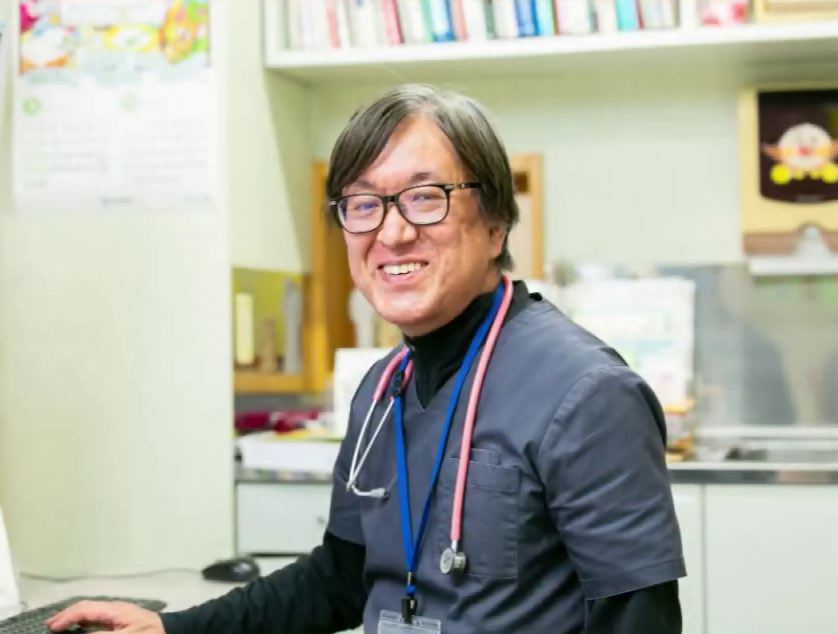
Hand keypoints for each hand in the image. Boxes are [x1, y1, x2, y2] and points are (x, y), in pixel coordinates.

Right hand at [45, 601, 162, 633]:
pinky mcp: (121, 618)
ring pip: (90, 611)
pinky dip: (84, 620)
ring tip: (59, 624)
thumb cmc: (150, 632)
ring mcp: (117, 612)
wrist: (171, 629)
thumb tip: (80, 633)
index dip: (66, 617)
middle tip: (50, 625)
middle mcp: (113, 607)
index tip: (52, 627)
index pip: (84, 609)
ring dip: (74, 617)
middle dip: (66, 615)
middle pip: (85, 607)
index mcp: (113, 609)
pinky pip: (98, 616)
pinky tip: (80, 625)